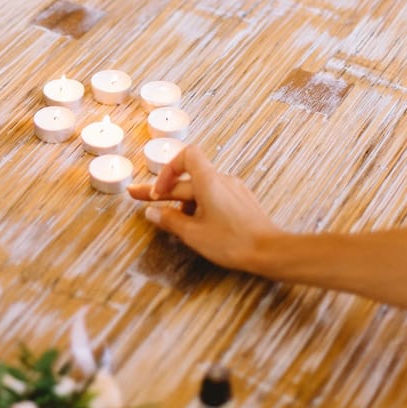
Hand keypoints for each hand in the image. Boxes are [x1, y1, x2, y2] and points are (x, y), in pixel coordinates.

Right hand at [128, 144, 279, 271]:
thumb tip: (152, 212)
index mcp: (209, 181)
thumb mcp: (193, 234)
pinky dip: (200, 205)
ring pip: (201, 189)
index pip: (186, 155)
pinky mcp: (241, 201)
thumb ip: (170, 220)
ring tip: (173, 222)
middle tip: (138, 197)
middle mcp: (222, 180)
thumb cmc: (233, 241)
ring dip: (183, 202)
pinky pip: (214, 196)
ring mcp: (233, 190)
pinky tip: (196, 224)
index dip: (167, 170)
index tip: (157, 191)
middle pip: (188, 178)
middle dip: (164, 190)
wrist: (268, 251)